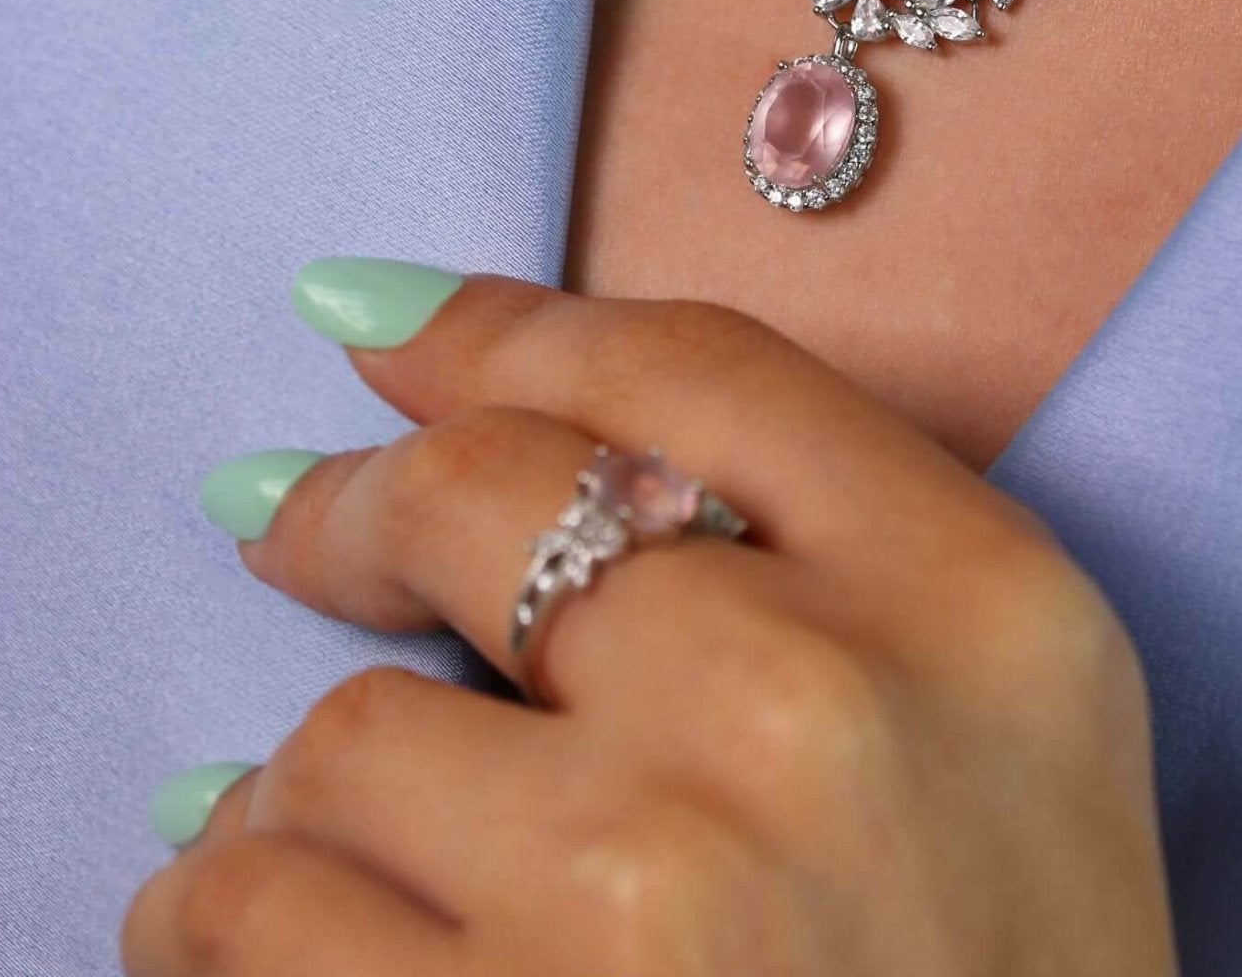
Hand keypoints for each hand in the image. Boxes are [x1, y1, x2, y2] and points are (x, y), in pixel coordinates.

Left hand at [123, 271, 1177, 975]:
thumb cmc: (1007, 949)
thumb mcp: (1010, 678)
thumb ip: (811, 500)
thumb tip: (464, 381)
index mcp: (959, 589)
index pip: (681, 368)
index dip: (495, 328)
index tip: (381, 329)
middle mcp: (806, 711)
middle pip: (478, 498)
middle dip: (353, 514)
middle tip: (294, 533)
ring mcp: (646, 896)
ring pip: (338, 736)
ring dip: (310, 779)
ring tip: (353, 834)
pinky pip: (252, 915)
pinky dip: (231, 911)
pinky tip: (282, 923)